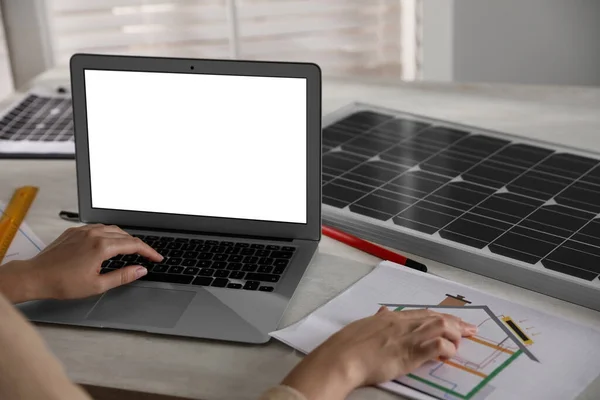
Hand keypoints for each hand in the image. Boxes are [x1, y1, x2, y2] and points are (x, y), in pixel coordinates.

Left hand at [0, 224, 162, 302]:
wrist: (35, 276)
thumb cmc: (62, 283)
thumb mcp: (97, 285)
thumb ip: (123, 276)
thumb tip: (141, 270)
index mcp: (102, 247)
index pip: (134, 245)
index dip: (149, 251)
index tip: (157, 258)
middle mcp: (94, 234)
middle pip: (125, 235)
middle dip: (139, 245)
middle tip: (147, 255)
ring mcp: (83, 231)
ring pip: (113, 229)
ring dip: (125, 237)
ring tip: (131, 248)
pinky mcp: (74, 231)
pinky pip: (98, 227)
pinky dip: (109, 233)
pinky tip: (109, 242)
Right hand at [281, 307, 476, 399]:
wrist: (343, 357)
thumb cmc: (348, 345)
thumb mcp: (364, 326)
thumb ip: (377, 320)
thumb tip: (382, 312)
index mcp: (391, 317)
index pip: (422, 313)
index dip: (440, 316)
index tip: (452, 319)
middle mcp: (402, 323)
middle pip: (436, 318)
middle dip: (456, 322)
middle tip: (470, 329)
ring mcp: (407, 337)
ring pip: (440, 327)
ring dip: (454, 334)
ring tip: (461, 342)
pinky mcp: (410, 353)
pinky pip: (436, 346)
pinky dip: (446, 348)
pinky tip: (448, 354)